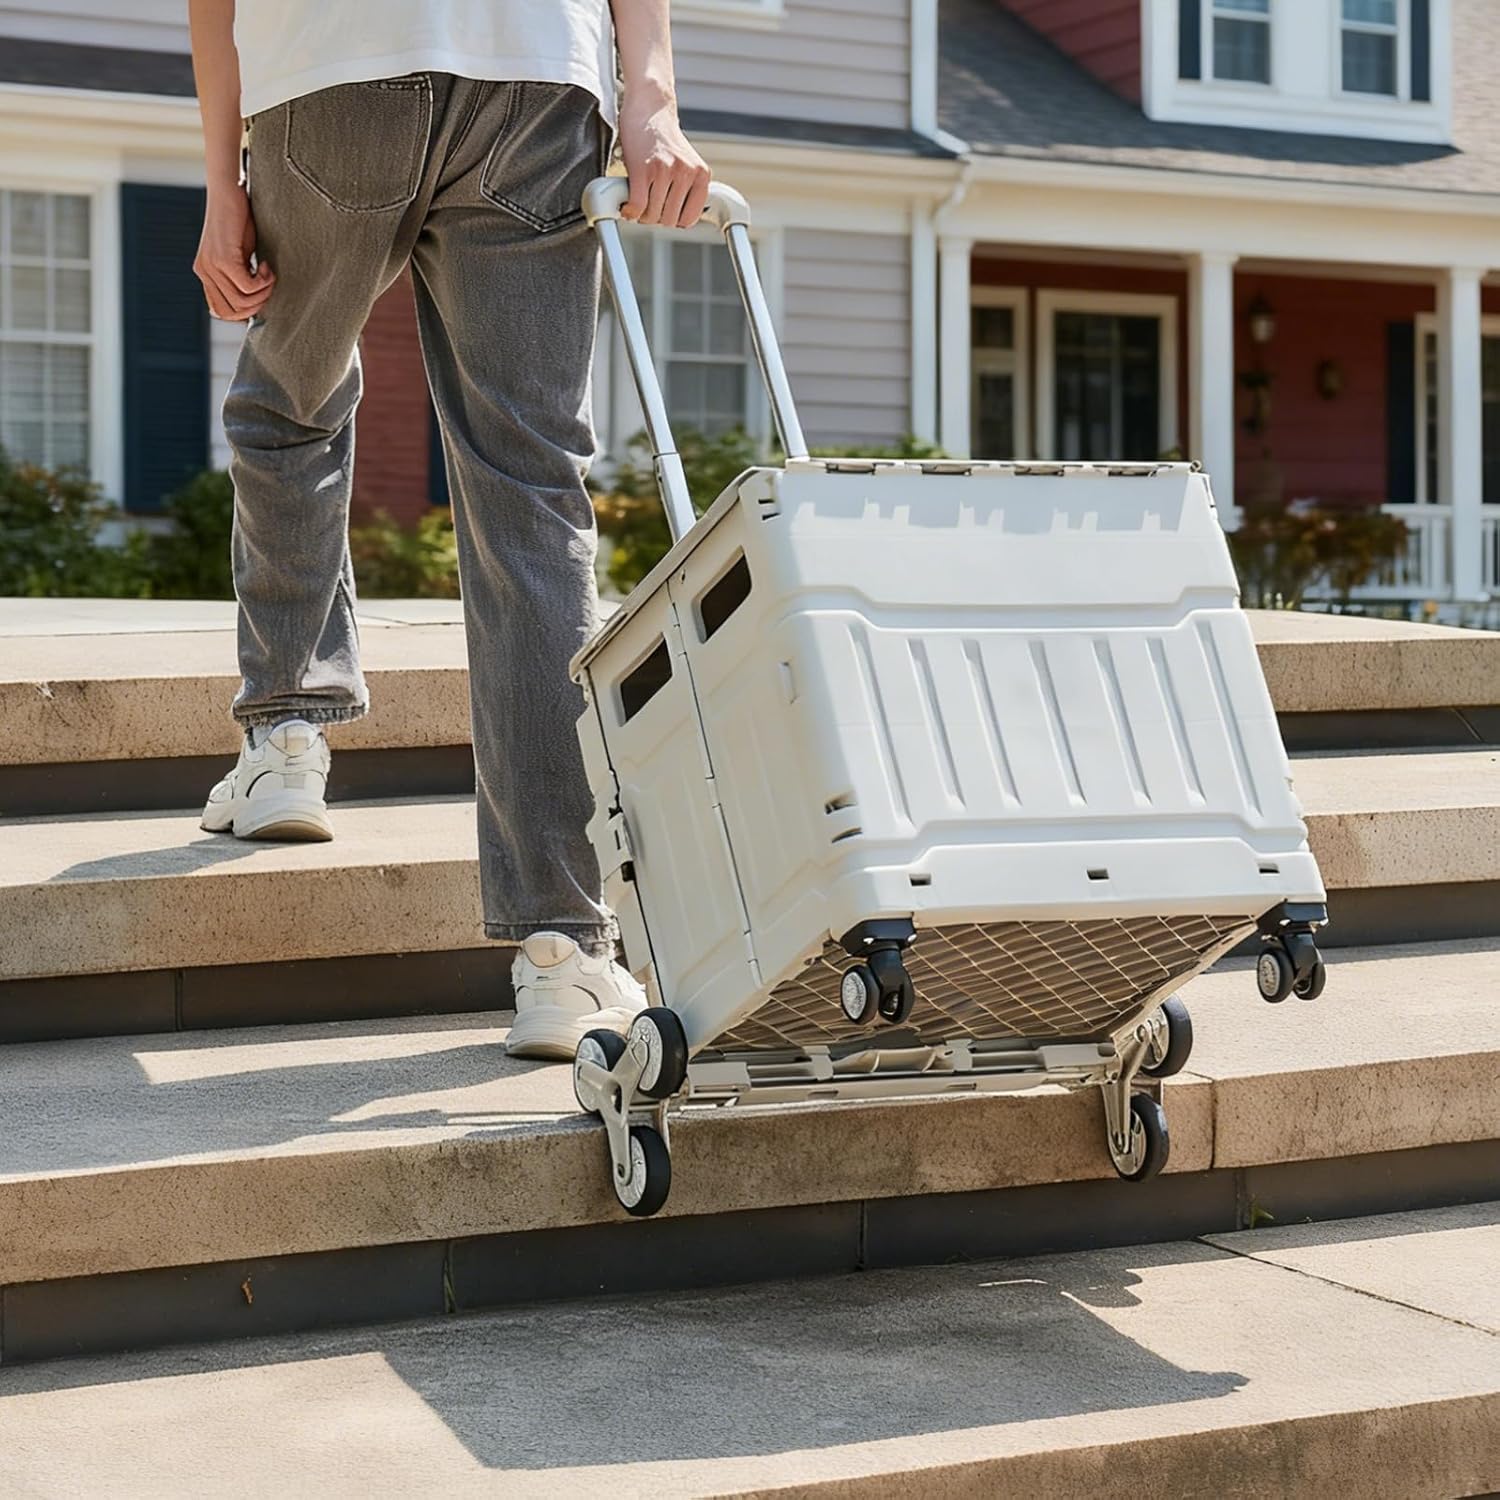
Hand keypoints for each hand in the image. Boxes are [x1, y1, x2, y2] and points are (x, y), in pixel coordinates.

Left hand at [194, 185, 274, 320]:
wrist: (230, 191)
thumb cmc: (239, 220)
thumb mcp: (240, 256)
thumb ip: (241, 277)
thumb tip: (256, 301)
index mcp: (206, 274)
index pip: (222, 312)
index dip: (246, 312)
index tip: (261, 294)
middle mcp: (204, 272)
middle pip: (233, 312)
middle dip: (258, 304)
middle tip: (268, 284)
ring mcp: (211, 266)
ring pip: (242, 302)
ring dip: (263, 292)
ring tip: (268, 273)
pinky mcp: (223, 259)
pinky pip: (247, 286)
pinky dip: (263, 281)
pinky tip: (266, 265)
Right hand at [618, 92, 710, 229]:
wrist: (649, 108)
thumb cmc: (663, 139)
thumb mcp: (686, 164)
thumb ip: (687, 190)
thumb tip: (678, 222)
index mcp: (701, 175)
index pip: (689, 219)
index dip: (673, 221)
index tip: (663, 213)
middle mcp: (686, 172)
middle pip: (668, 221)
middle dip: (655, 218)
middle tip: (648, 205)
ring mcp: (665, 170)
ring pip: (651, 216)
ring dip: (641, 214)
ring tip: (639, 200)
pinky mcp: (643, 169)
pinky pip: (637, 206)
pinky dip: (629, 211)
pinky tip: (627, 205)